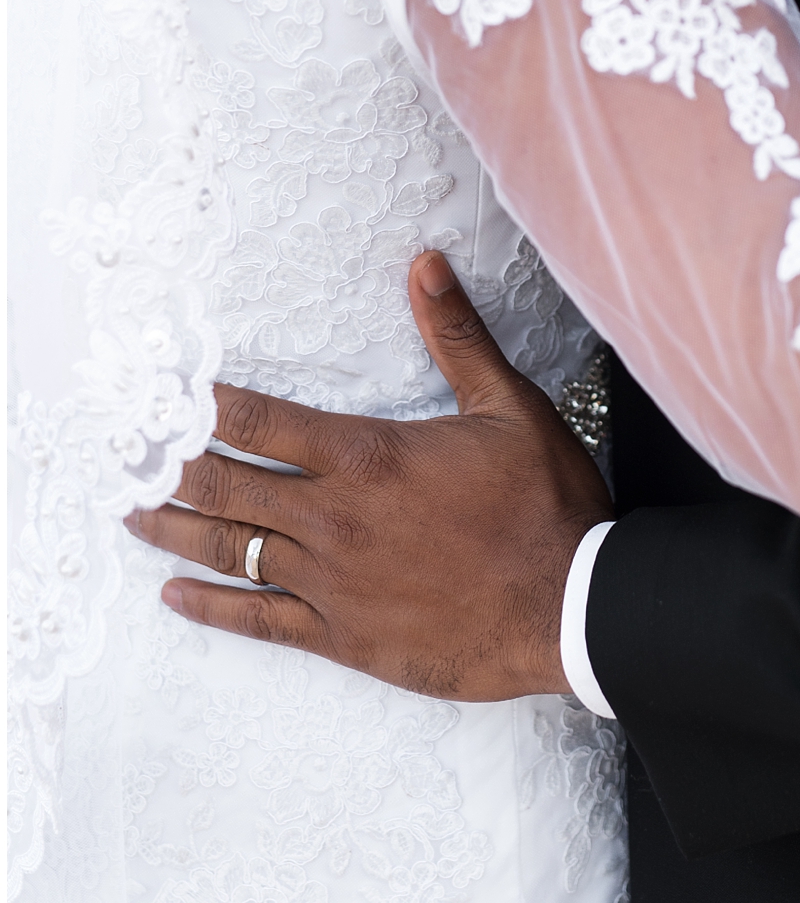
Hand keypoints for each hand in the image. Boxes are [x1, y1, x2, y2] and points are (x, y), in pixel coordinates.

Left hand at [124, 251, 611, 701]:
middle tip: (127, 453)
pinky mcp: (340, 635)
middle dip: (169, 465)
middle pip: (223, 484)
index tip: (165, 394)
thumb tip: (425, 266)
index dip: (205, 404)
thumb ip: (457, 338)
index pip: (260, 420)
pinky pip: (255, 620)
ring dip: (173, 528)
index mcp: (367, 456)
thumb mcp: (510, 406)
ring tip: (133, 514)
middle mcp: (333, 518)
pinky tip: (175, 595)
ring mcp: (330, 580)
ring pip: (227, 549)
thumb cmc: (545, 504)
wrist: (568, 605)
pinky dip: (209, 607)